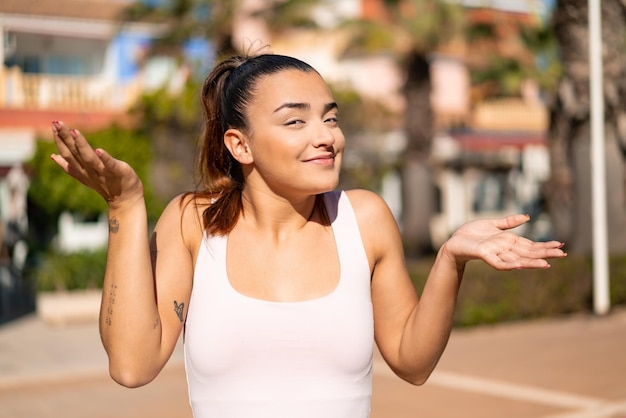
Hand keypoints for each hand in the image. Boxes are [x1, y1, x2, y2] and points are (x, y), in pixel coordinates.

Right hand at [50, 121, 143, 208]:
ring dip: (81, 145)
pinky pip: (110, 165)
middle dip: (64, 138)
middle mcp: (90, 171)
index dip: (59, 140)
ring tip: (74, 132)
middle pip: (74, 154)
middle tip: (56, 123)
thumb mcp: (86, 175)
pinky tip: (99, 150)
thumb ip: (70, 166)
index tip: (52, 125)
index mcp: (82, 170)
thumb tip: (53, 156)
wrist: (126, 200)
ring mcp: (103, 173)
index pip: (68, 154)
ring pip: (89, 158)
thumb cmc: (107, 185)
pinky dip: (104, 158)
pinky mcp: (118, 172)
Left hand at [442, 214, 566, 269]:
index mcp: (509, 241)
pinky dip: (509, 264)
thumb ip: (509, 222)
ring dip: (532, 262)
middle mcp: (505, 249)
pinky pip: (499, 263)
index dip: (545, 245)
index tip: (561, 245)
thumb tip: (528, 217)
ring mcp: (496, 253)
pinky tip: (520, 265)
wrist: (454, 241)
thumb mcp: (493, 224)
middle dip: (545, 253)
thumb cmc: (472, 234)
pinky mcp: (485, 255)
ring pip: (518, 260)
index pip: (531, 245)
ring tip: (547, 263)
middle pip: (529, 253)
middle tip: (563, 254)